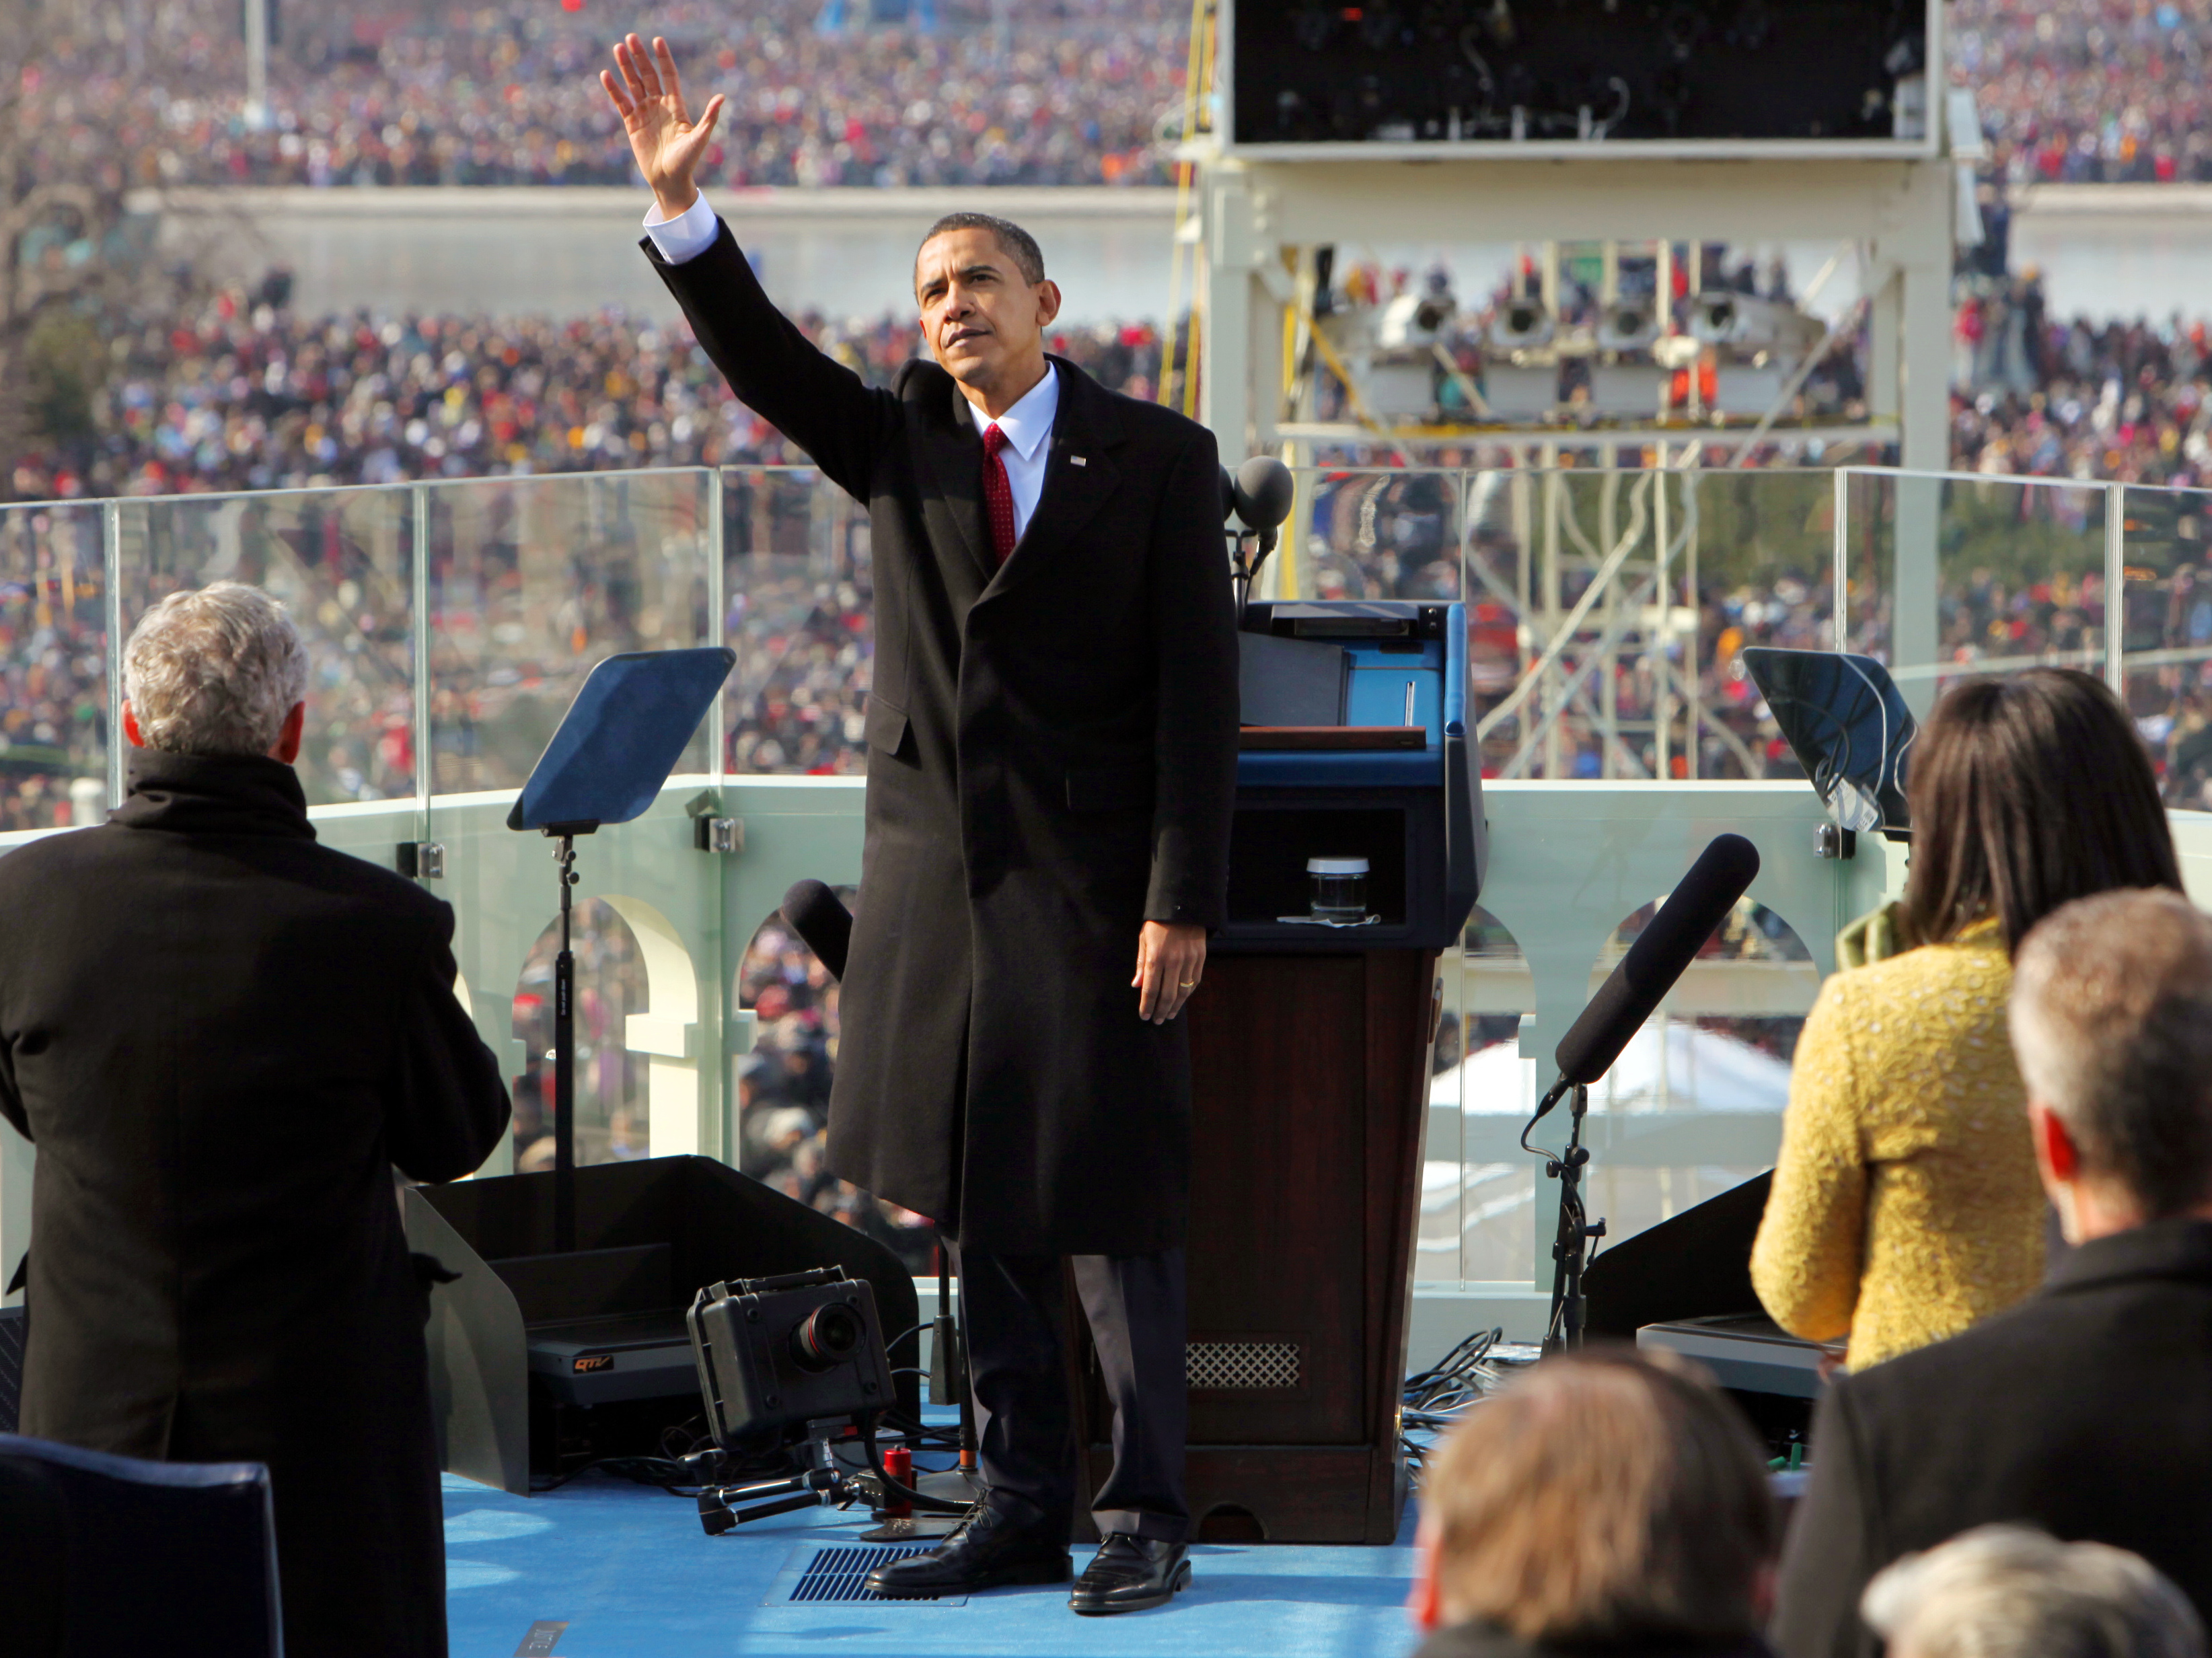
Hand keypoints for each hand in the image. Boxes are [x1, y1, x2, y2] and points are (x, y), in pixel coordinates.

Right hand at [600, 33, 724, 219]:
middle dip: (640, 57)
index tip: (657, 40)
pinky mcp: (632, 124)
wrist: (670, 181)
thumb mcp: (699, 138)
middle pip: (648, 75)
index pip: (668, 75)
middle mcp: (660, 105)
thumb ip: (709, 118)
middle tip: (630, 38)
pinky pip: (621, 102)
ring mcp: (645, 113)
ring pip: (633, 85)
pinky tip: (606, 75)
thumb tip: (721, 97)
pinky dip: (614, 90)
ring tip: (618, 48)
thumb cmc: (687, 161)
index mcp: (676, 106)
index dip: (663, 59)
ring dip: (625, 67)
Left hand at [1133, 921, 1206, 1024]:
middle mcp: (1174, 961)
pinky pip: (1195, 981)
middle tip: (1157, 1021)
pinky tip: (1182, 999)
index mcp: (1156, 956)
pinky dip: (1188, 993)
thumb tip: (1136, 985)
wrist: (1182, 906)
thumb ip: (1141, 963)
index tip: (1144, 1016)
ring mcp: (1189, 960)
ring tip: (1169, 1015)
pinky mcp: (1201, 958)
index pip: (1151, 988)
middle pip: (1167, 994)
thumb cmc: (1158, 923)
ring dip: (1175, 1006)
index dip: (1147, 1005)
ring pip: (1183, 991)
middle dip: (1161, 1010)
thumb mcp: (1144, 939)